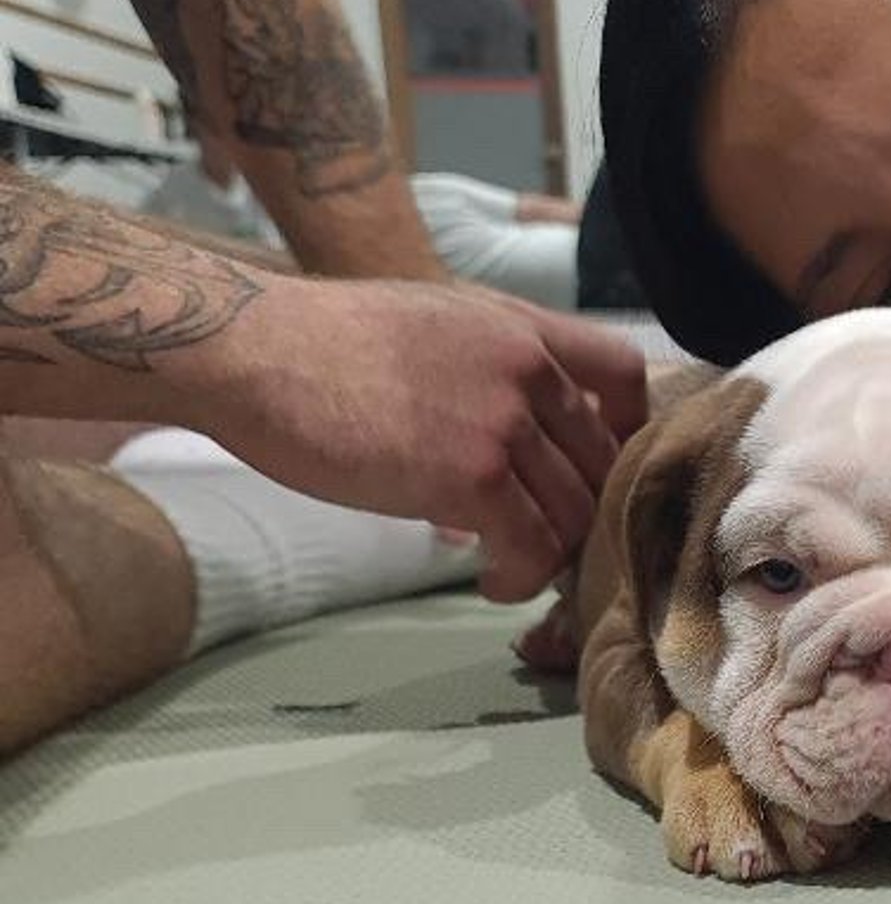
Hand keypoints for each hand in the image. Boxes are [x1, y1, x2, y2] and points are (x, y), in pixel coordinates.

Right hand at [213, 278, 648, 599]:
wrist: (253, 350)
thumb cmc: (320, 344)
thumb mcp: (430, 324)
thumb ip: (489, 368)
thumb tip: (512, 433)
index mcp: (520, 326)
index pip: (623, 374)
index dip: (623, 430)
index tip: (590, 469)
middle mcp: (526, 366)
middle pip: (605, 459)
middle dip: (584, 511)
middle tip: (548, 541)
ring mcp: (503, 420)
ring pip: (575, 513)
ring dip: (549, 554)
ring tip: (511, 567)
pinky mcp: (471, 474)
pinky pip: (531, 545)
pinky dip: (518, 575)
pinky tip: (489, 579)